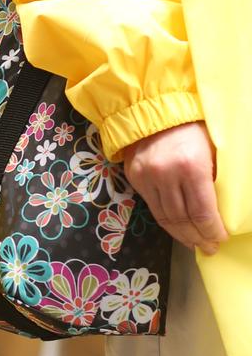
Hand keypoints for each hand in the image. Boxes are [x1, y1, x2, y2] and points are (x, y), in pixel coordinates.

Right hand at [122, 122, 226, 255]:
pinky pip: (152, 207)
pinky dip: (166, 222)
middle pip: (183, 219)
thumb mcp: (213, 149)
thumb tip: (221, 209)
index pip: (202, 211)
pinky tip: (177, 228)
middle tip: (209, 248)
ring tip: (194, 243)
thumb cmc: (193, 127)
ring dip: (181, 235)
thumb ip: (214, 178)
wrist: (155, 107)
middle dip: (198, 237)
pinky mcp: (135, 178)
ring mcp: (147, 177)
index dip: (212, 230)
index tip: (220, 239)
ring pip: (165, 218)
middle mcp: (166, 174)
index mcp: (192, 166)